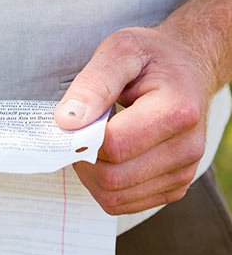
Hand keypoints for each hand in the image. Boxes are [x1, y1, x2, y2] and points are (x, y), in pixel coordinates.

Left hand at [54, 27, 212, 214]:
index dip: (82, 138)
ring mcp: (183, 172)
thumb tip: (66, 121)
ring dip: (90, 174)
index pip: (113, 146)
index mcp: (177, 112)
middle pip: (112, 177)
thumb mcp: (120, 51)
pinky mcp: (174, 186)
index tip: (72, 121)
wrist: (188, 67)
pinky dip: (103, 185)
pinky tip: (106, 157)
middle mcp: (187, 148)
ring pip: (114, 197)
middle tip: (79, 133)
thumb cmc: (151, 58)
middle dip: (83, 159)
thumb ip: (93, 84)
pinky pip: (122, 203)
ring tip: (94, 142)